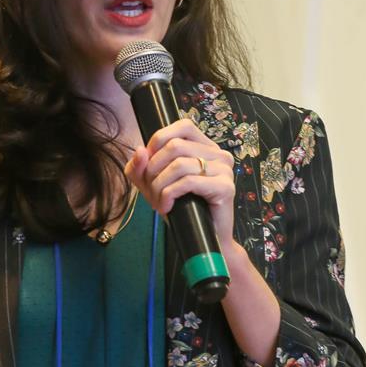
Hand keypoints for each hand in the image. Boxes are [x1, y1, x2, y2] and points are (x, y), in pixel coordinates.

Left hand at [125, 118, 235, 247]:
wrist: (204, 240)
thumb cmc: (183, 210)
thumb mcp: (154, 186)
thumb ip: (141, 169)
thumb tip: (139, 151)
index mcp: (205, 147)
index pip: (183, 126)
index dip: (160, 139)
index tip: (148, 163)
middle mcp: (218, 154)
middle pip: (175, 146)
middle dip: (154, 169)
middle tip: (151, 191)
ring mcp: (224, 170)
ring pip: (179, 164)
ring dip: (160, 186)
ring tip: (158, 202)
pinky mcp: (225, 187)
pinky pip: (188, 182)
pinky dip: (169, 194)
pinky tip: (166, 207)